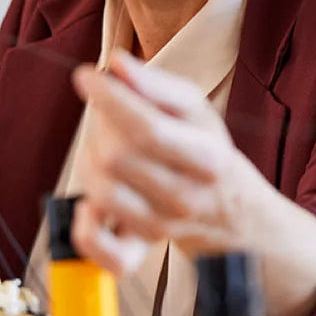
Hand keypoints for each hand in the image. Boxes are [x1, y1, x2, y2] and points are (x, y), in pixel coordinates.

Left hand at [70, 49, 274, 273]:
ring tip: (103, 148)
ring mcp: (160, 228)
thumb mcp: (194, 110)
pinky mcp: (137, 252)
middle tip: (107, 116)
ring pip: (100, 191)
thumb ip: (156, 84)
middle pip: (116, 158)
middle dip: (100, 126)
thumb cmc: (204, 152)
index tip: (86, 76)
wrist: (231, 216)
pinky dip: (84, 227)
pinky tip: (88, 204)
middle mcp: (185, 198)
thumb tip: (116, 64)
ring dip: (89, 161)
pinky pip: (100, 249)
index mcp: (207, 158)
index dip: (108, 99)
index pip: (147, 130)